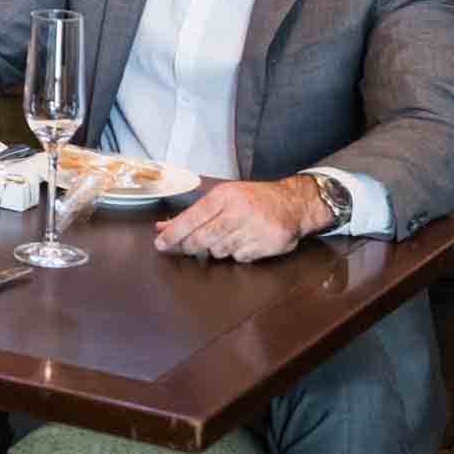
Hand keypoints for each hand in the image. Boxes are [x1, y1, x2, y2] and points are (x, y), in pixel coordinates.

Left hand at [153, 177, 327, 261]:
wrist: (293, 203)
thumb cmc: (252, 199)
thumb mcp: (222, 197)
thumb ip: (192, 213)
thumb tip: (162, 228)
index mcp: (224, 196)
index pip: (192, 218)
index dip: (173, 233)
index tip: (160, 243)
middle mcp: (239, 211)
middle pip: (203, 238)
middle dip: (189, 246)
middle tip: (186, 246)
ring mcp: (255, 229)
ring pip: (219, 251)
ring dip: (216, 248)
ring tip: (225, 236)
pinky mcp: (269, 244)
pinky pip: (240, 258)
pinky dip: (236, 253)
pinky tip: (243, 241)